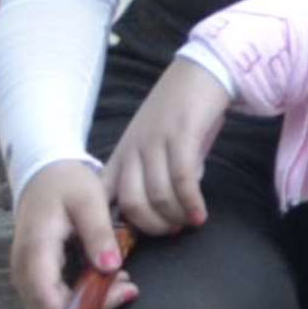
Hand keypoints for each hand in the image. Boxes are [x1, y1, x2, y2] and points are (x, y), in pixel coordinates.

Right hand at [7, 161, 121, 308]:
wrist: (42, 175)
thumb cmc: (65, 183)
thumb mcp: (89, 199)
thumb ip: (99, 232)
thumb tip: (111, 267)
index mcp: (36, 252)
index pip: (52, 303)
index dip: (86, 308)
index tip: (121, 291)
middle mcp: (24, 271)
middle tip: (127, 287)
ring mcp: (26, 275)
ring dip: (85, 305)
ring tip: (120, 281)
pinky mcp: (34, 275)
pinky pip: (52, 300)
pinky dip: (78, 297)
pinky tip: (104, 278)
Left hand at [103, 58, 230, 241]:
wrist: (202, 71)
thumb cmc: (181, 112)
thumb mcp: (155, 144)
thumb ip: (152, 173)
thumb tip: (161, 209)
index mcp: (123, 153)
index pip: (104, 196)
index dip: (113, 222)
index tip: (134, 238)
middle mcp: (134, 149)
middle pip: (131, 201)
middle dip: (152, 226)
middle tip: (171, 231)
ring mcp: (157, 141)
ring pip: (158, 193)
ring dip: (175, 216)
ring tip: (189, 221)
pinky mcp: (182, 134)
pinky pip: (183, 179)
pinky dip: (191, 202)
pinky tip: (200, 213)